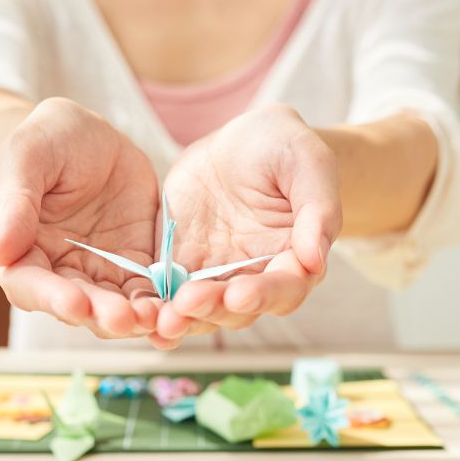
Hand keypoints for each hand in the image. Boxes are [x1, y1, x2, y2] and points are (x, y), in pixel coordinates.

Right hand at [0, 98, 161, 337]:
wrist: (96, 134)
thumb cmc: (50, 139)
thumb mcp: (28, 154)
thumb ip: (13, 202)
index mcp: (23, 250)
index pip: (29, 285)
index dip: (51, 299)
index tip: (75, 305)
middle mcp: (60, 272)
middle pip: (77, 307)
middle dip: (100, 316)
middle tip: (124, 318)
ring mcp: (100, 274)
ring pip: (115, 309)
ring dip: (134, 319)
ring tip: (156, 318)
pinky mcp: (137, 268)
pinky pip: (150, 294)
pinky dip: (162, 306)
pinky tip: (178, 310)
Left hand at [154, 104, 341, 344]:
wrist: (242, 141)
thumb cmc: (284, 146)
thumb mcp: (308, 161)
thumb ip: (317, 208)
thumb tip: (314, 259)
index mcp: (295, 258)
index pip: (285, 288)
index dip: (264, 295)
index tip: (240, 294)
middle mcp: (257, 276)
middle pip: (240, 309)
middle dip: (215, 309)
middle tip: (189, 302)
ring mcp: (217, 274)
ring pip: (203, 310)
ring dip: (184, 318)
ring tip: (162, 318)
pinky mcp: (182, 265)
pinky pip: (169, 294)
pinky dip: (157, 311)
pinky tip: (141, 319)